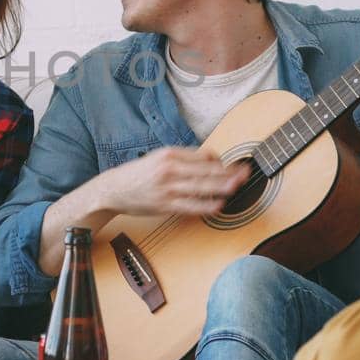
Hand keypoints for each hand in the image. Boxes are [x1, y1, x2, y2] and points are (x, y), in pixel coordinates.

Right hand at [99, 147, 246, 219]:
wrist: (113, 190)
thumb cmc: (139, 174)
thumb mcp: (159, 158)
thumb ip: (184, 158)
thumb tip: (212, 160)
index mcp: (169, 154)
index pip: (203, 156)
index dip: (221, 162)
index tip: (234, 165)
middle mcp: (169, 169)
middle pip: (206, 170)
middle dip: (229, 172)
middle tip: (247, 172)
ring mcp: (167, 188)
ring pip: (201, 187)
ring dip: (223, 187)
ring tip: (238, 186)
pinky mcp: (165, 205)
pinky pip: (191, 206)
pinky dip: (206, 206)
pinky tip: (219, 205)